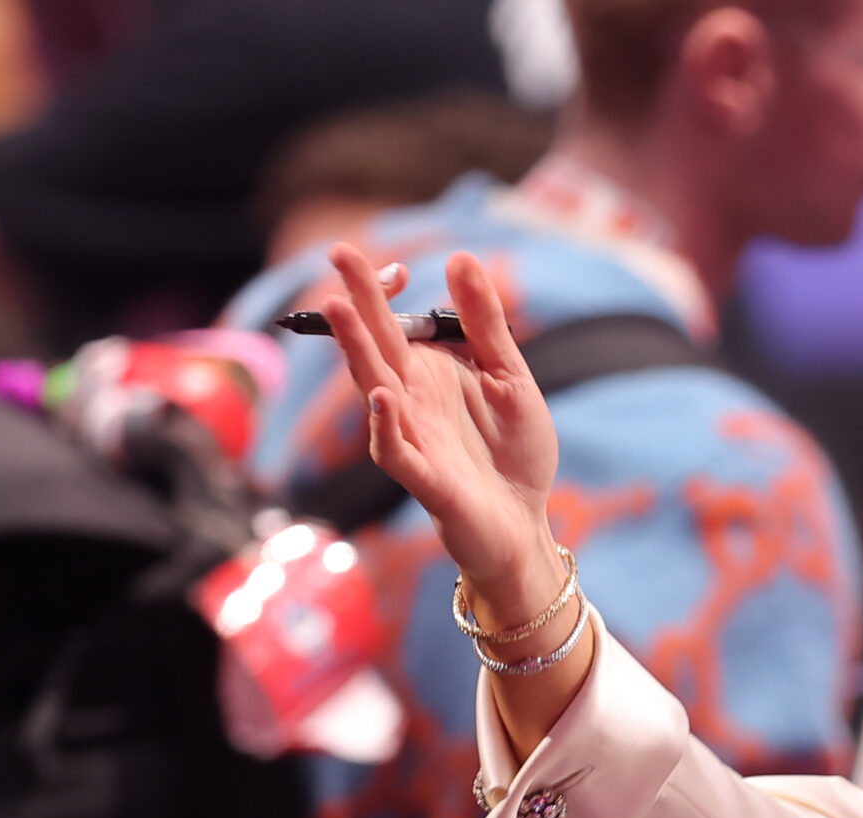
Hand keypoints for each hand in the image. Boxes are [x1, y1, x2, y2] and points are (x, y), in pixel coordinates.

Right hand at [322, 242, 557, 619]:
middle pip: (376, 343)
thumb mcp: (510, 377)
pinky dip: (385, 424)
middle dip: (357, 300)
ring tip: (338, 309)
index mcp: (428, 373)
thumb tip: (460, 257)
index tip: (394, 262)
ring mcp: (413, 437)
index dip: (386, 291)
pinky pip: (394, 449)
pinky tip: (382, 396)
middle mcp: (410, 400)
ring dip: (356, 350)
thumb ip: (486, 325)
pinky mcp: (424, 478)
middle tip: (338, 250)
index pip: (393, 322)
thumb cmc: (512, 452)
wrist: (524, 522)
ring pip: (374, 388)